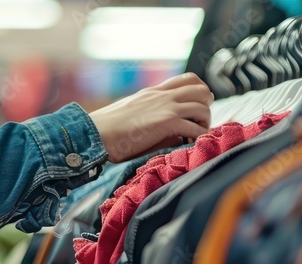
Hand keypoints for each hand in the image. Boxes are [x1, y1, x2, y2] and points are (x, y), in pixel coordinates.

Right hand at [88, 72, 212, 163]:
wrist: (95, 133)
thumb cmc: (108, 129)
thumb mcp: (133, 114)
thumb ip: (153, 115)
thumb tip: (172, 130)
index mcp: (154, 92)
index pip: (189, 79)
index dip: (199, 93)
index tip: (194, 110)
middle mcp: (163, 95)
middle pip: (202, 90)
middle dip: (206, 107)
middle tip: (198, 123)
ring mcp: (166, 107)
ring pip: (203, 108)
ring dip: (204, 124)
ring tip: (194, 136)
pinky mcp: (166, 122)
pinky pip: (195, 128)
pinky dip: (198, 137)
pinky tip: (190, 144)